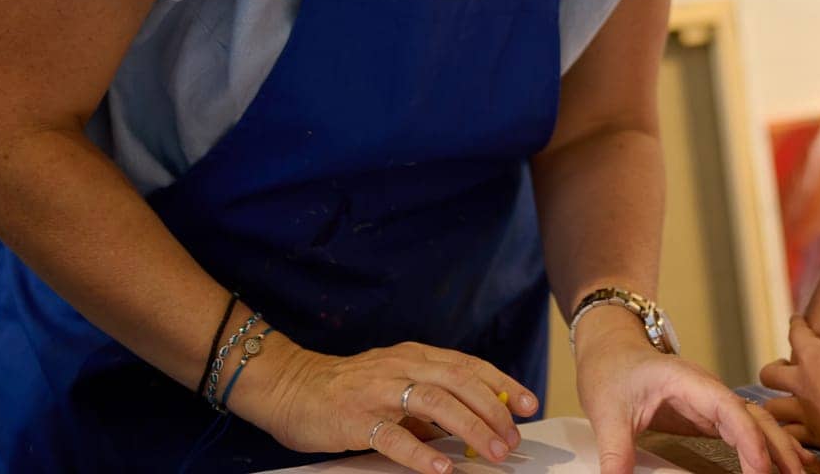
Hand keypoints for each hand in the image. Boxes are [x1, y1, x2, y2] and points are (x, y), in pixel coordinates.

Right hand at [256, 336, 536, 473]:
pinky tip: (442, 470)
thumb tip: (473, 424)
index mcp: (415, 356)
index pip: (470, 366)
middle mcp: (402, 366)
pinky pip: (393, 437)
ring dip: (469, 427)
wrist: (290, 387)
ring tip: (493, 453)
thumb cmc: (348, 389)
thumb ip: (429, 400)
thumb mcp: (395, 384)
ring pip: (435, 403)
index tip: (528, 404)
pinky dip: (421, 453)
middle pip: (460, 382)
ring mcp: (379, 391)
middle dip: (493, 410)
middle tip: (513, 438)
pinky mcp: (355, 419)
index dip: (502, 384)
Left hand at [575, 307, 807, 473]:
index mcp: (687, 382)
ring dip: (778, 446)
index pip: (728, 409)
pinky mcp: (708, 414)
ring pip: (755, 422)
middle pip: (753, 416)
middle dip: (778, 446)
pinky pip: (744, 429)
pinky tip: (783, 461)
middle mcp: (707, 390)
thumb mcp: (606, 412)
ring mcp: (710, 401)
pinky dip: (766, 444)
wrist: (611, 347)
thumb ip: (616, 451)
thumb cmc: (611, 368)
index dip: (748, 439)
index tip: (761, 469)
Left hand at [758, 317, 819, 463]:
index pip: (797, 335)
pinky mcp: (811, 437)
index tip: (796, 320)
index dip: (796, 325)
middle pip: (770, 374)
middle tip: (783, 367)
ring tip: (782, 403)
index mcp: (811, 358)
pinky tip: (791, 434)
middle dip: (773, 368)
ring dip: (775, 404)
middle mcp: (800, 384)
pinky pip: (791, 436)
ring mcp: (803, 412)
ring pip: (773, 408)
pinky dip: (789, 434)